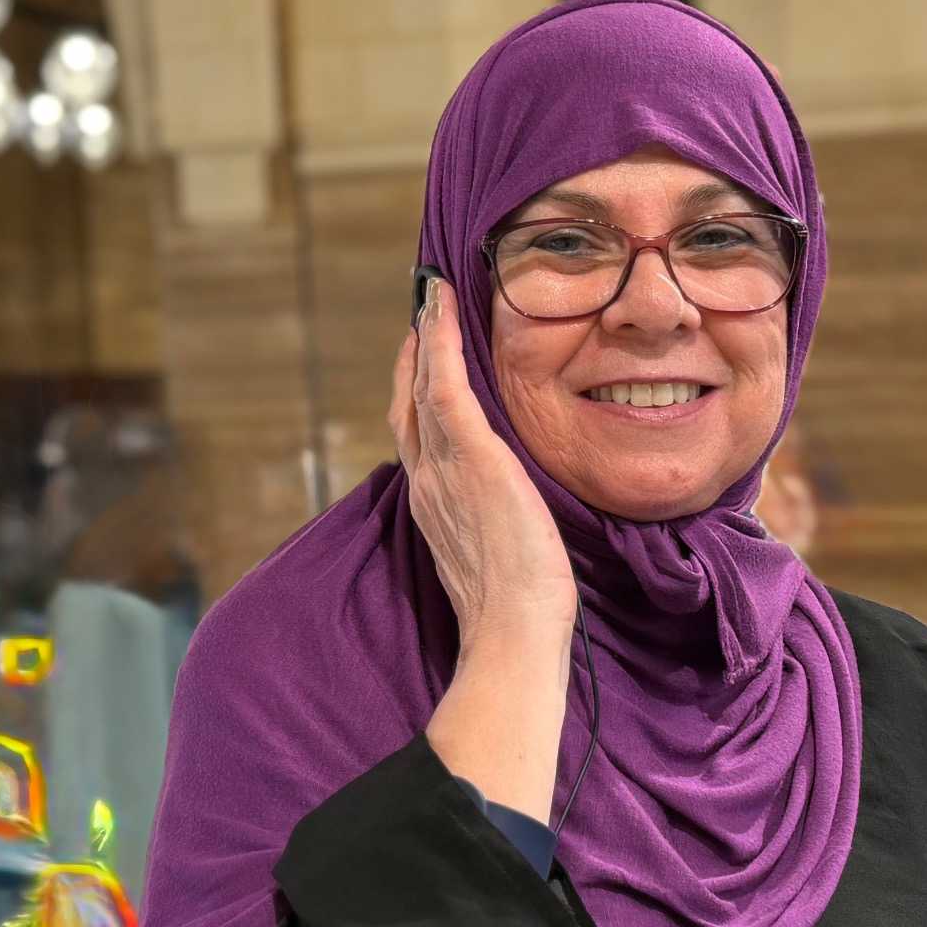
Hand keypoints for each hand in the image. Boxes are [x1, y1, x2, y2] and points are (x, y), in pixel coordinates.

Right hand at [389, 278, 577, 657]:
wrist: (512, 632)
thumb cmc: (517, 612)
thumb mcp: (498, 557)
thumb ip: (495, 525)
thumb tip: (515, 514)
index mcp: (435, 506)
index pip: (418, 436)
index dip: (416, 392)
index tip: (424, 358)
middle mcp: (428, 481)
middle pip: (409, 403)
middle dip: (414, 356)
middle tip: (423, 312)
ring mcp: (444, 468)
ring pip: (422, 386)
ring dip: (425, 335)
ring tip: (432, 294)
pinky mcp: (472, 457)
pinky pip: (445, 386)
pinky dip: (439, 342)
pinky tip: (440, 308)